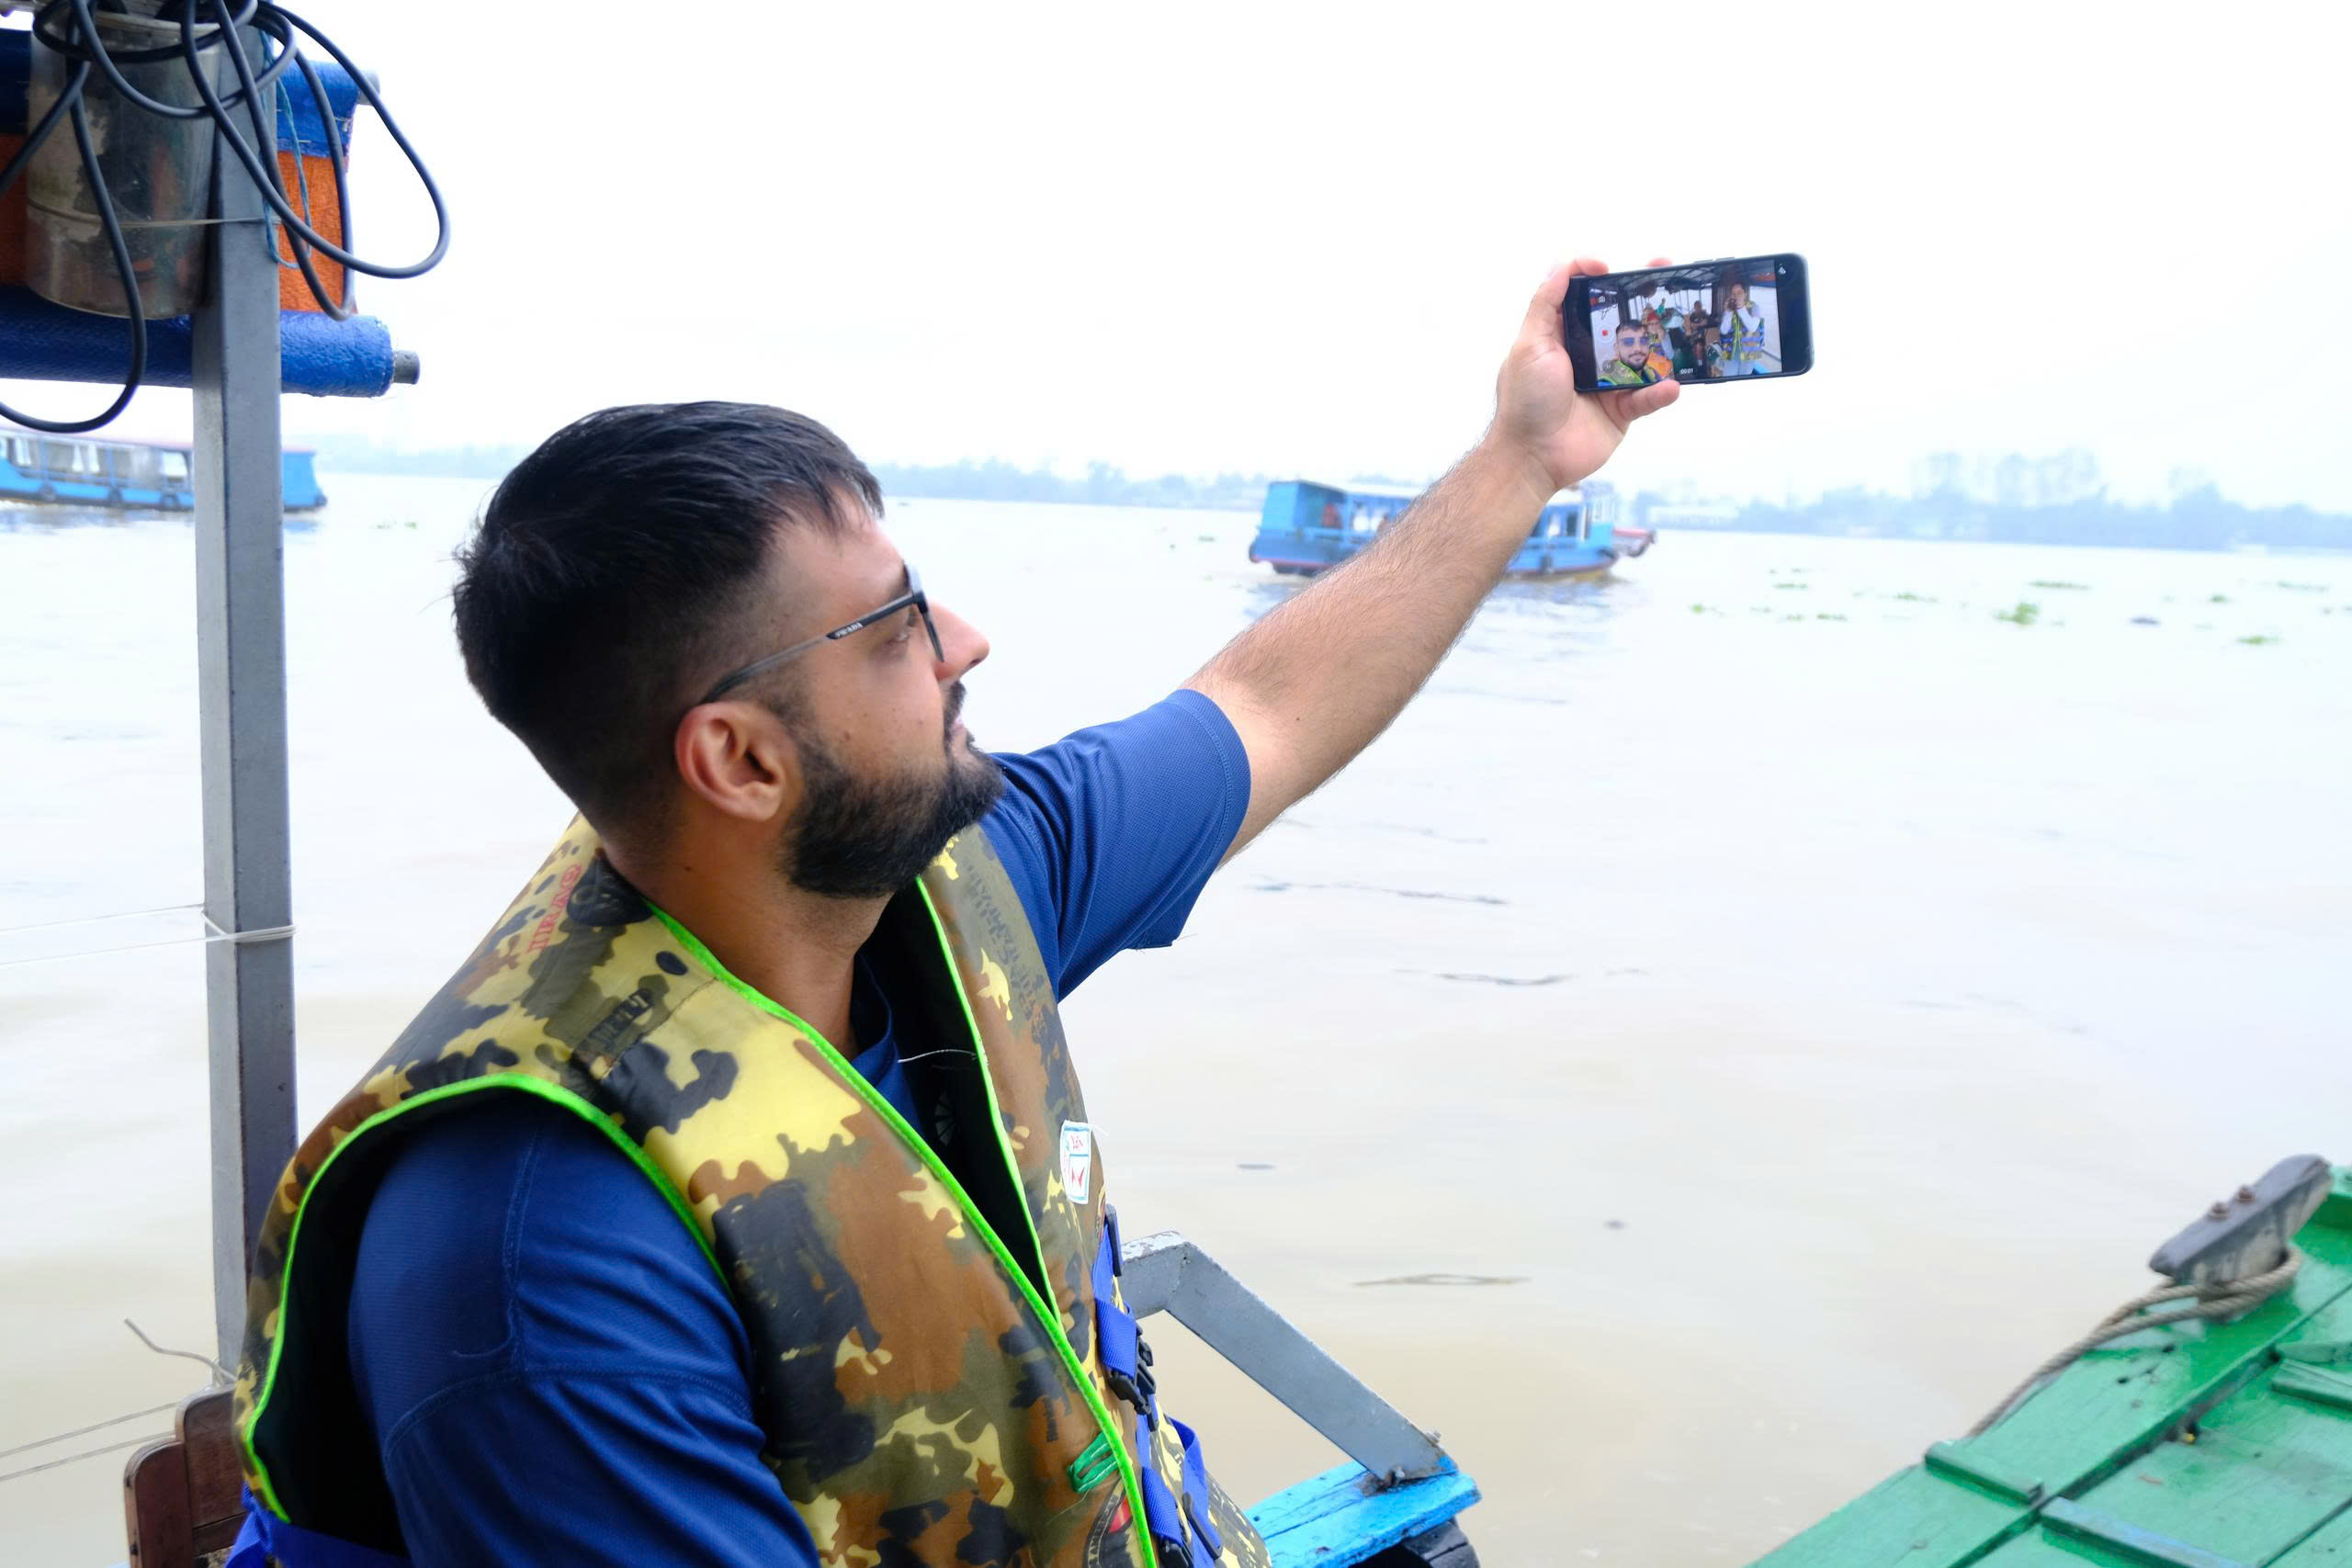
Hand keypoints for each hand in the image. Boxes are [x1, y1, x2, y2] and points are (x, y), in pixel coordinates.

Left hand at [1484, 257, 1679, 500]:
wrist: (1531, 457)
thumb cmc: (1525, 400)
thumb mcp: (1529, 345)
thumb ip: (1545, 304)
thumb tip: (1563, 265)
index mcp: (1561, 338)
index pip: (1584, 300)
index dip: (1597, 280)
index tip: (1609, 269)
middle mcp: (1586, 357)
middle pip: (1621, 323)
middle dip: (1644, 301)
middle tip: (1667, 277)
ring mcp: (1606, 384)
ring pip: (1642, 358)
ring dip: (1663, 343)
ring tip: (1684, 327)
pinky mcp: (1620, 412)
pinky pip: (1646, 398)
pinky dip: (1660, 392)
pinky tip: (1672, 385)